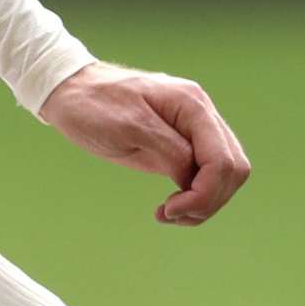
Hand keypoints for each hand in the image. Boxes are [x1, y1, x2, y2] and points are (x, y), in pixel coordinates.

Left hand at [41, 63, 248, 226]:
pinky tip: (169, 206)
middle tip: (170, 213)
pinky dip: (194, 198)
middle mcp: (201, 116)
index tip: (170, 209)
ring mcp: (194, 130)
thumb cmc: (93, 104)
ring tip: (168, 213)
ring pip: (225, 176)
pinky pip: (206, 176)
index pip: (223, 161)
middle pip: (233, 170)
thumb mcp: (128, 126)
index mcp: (192, 105)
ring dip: (204, 203)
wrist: (71, 92)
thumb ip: (168, 150)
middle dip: (208, 200)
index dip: (204, 194)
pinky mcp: (183, 146)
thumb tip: (192, 178)